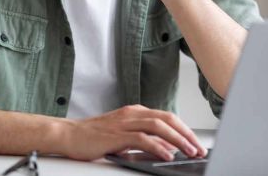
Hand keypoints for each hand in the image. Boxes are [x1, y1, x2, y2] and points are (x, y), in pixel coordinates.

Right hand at [60, 104, 207, 160]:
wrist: (68, 134)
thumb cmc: (93, 136)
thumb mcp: (124, 137)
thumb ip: (145, 140)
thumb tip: (167, 148)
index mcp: (136, 112)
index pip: (167, 117)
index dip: (184, 130)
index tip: (196, 143)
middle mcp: (132, 113)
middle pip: (167, 119)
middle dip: (186, 134)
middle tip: (199, 148)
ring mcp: (124, 122)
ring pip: (158, 126)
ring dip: (177, 139)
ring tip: (189, 152)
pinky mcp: (116, 134)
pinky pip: (142, 138)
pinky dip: (157, 146)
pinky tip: (167, 155)